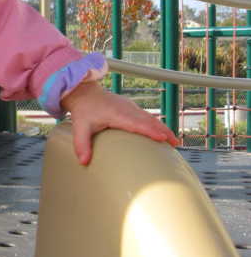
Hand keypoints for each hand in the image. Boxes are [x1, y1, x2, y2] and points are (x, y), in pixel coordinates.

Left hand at [61, 81, 178, 164]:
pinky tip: (163, 134)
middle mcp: (127, 109)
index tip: (162, 138)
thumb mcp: (80, 127)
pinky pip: (148, 117)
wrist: (84, 93)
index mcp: (116, 114)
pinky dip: (157, 125)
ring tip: (174, 142)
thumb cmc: (84, 110)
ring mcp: (131, 107)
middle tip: (176, 144)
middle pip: (149, 121)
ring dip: (163, 128)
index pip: (136, 123)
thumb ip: (81, 145)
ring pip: (151, 118)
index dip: (150, 130)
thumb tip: (83, 162)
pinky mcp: (132, 109)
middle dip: (164, 131)